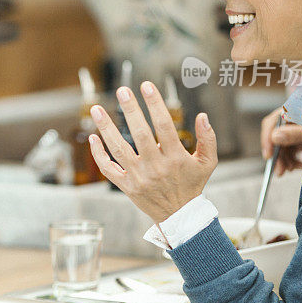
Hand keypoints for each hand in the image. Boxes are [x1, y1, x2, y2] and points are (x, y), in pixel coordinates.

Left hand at [88, 82, 217, 223]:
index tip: (147, 86)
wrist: (179, 216)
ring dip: (106, 128)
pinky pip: (108, 169)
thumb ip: (208, 138)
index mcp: (176, 158)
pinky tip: (93, 137)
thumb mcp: (207, 163)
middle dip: (130, 110)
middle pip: (140, 134)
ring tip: (97, 109)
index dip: (155, 105)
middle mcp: (155, 167)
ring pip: (119, 149)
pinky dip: (99, 154)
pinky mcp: (126, 186)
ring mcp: (139, 177)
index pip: (164, 126)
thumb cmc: (192, 184)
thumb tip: (202, 115)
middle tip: (122, 90)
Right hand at [260, 107, 301, 175]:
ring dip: (286, 159)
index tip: (269, 156)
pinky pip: (293, 148)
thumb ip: (296, 133)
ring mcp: (301, 128)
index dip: (268, 138)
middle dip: (278, 154)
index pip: (273, 122)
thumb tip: (274, 137)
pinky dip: (293, 158)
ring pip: (284, 144)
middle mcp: (296, 118)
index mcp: (297, 110)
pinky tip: (300, 166)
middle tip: (280, 172)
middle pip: (278, 135)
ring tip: (295, 169)